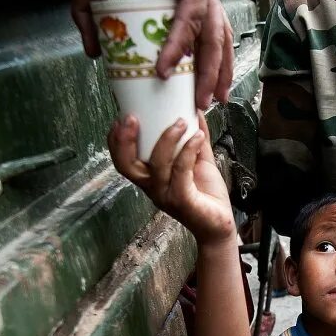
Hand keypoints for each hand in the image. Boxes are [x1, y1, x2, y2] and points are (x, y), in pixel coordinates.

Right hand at [107, 112, 235, 244]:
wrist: (220, 224)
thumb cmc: (206, 194)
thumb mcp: (199, 160)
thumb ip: (195, 139)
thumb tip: (195, 111)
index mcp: (150, 178)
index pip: (123, 162)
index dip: (116, 142)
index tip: (121, 117)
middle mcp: (153, 188)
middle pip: (127, 166)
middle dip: (125, 140)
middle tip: (133, 118)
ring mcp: (166, 196)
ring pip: (157, 166)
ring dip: (167, 139)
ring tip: (181, 121)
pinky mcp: (183, 201)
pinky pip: (181, 172)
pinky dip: (188, 150)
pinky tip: (198, 136)